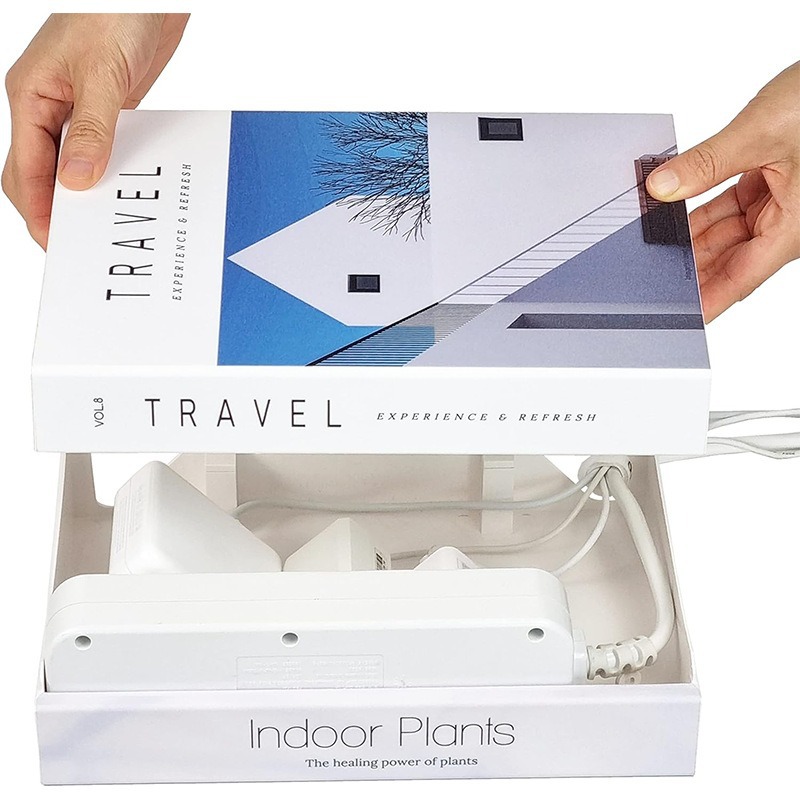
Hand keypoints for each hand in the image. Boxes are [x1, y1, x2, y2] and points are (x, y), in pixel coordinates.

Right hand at [2, 13, 188, 247]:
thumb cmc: (115, 13)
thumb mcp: (102, 74)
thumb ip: (90, 129)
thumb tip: (76, 181)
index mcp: (30, 96)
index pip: (26, 169)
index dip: (39, 211)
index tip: (58, 244)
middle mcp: (48, 106)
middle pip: (42, 175)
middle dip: (57, 211)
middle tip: (85, 245)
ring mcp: (77, 109)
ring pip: (72, 166)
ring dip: (87, 195)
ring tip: (108, 226)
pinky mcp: (108, 110)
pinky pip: (102, 151)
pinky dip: (112, 173)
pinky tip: (129, 191)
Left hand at [646, 62, 799, 320]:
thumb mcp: (761, 132)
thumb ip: (706, 164)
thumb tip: (663, 187)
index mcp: (792, 226)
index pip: (739, 280)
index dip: (707, 302)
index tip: (680, 319)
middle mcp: (786, 222)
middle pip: (729, 262)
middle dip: (691, 272)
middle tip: (650, 281)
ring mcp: (779, 204)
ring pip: (727, 237)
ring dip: (692, 241)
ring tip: (652, 251)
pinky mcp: (771, 184)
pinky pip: (730, 210)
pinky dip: (702, 213)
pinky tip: (672, 218)